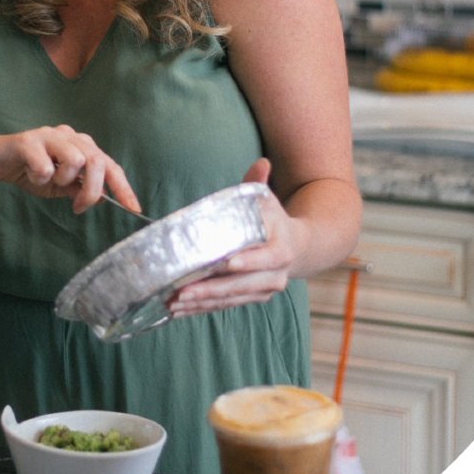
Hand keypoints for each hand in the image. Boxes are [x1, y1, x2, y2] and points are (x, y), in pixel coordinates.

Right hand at [0, 124, 141, 214]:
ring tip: (47, 181)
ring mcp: (49, 135)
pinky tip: (29, 175)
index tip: (134, 209)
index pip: (110, 165)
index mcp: (81, 145)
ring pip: (76, 160)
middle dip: (92, 190)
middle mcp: (69, 135)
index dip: (123, 188)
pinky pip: (45, 166)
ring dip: (63, 180)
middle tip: (77, 207)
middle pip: (98, 162)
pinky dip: (39, 178)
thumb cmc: (29, 171)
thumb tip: (102, 198)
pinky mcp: (29, 141)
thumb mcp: (59, 186)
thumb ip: (80, 188)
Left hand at [167, 158, 303, 317]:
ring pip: (231, 299)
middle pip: (242, 285)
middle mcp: (276, 274)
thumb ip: (259, 182)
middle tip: (182, 291)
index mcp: (283, 249)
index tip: (226, 263)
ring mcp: (265, 289)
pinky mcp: (253, 298)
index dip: (247, 261)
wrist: (298, 246)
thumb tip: (261, 163)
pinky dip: (203, 309)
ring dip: (202, 303)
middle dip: (211, 289)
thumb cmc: (275, 219)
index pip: (266, 257)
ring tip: (174, 302)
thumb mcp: (268, 199)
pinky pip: (227, 306)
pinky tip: (180, 310)